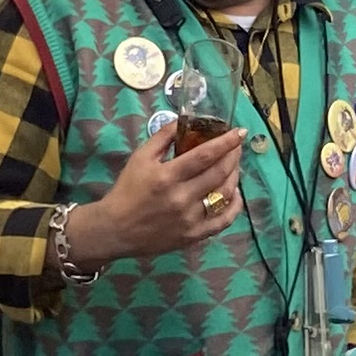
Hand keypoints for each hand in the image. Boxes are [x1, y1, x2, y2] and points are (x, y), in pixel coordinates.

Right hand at [73, 116, 248, 263]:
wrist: (115, 229)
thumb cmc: (127, 190)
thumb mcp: (140, 158)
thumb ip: (163, 137)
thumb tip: (184, 120)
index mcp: (167, 176)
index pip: (205, 155)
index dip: (226, 142)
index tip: (240, 132)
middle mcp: (182, 198)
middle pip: (219, 173)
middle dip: (234, 156)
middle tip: (237, 146)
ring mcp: (190, 219)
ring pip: (224, 195)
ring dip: (235, 176)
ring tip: (234, 165)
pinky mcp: (194, 236)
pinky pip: (223, 220)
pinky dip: (235, 206)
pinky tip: (235, 193)